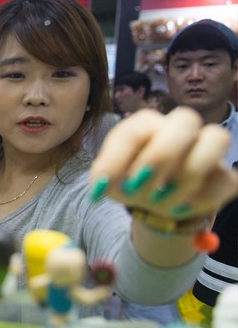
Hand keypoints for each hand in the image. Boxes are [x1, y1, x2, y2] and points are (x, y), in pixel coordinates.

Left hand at [89, 107, 237, 219]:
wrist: (154, 202)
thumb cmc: (129, 182)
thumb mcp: (107, 182)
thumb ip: (103, 178)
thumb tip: (102, 186)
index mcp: (145, 125)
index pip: (135, 130)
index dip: (118, 159)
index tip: (104, 187)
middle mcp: (179, 129)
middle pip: (186, 118)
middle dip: (161, 156)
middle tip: (138, 187)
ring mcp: (206, 148)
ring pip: (217, 138)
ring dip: (187, 176)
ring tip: (161, 202)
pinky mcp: (224, 174)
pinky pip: (227, 178)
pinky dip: (203, 199)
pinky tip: (181, 209)